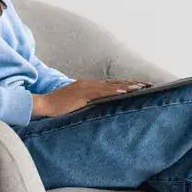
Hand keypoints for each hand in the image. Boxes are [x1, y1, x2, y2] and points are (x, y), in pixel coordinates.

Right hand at [31, 78, 151, 117]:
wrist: (44, 104)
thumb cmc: (58, 107)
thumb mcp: (76, 104)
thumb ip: (87, 104)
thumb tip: (98, 109)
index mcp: (88, 86)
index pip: (111, 84)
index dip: (125, 84)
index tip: (139, 85)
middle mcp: (89, 84)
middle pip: (115, 83)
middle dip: (131, 83)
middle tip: (148, 84)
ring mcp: (86, 88)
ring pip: (111, 86)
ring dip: (127, 86)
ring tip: (141, 87)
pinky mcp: (83, 94)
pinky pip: (101, 92)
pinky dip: (114, 92)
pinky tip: (125, 92)